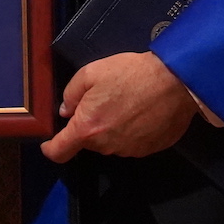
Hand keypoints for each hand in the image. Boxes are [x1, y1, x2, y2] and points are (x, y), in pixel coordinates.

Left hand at [39, 52, 200, 163]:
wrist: (175, 81)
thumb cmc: (130, 74)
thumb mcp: (91, 72)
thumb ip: (71, 93)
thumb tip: (67, 110)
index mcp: (88, 128)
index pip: (60, 152)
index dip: (50, 149)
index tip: (49, 144)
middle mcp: (107, 146)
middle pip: (89, 142)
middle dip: (91, 125)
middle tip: (104, 99)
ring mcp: (130, 150)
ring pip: (111, 142)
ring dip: (112, 128)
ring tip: (127, 103)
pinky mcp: (150, 150)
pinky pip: (132, 143)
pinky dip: (132, 131)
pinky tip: (142, 111)